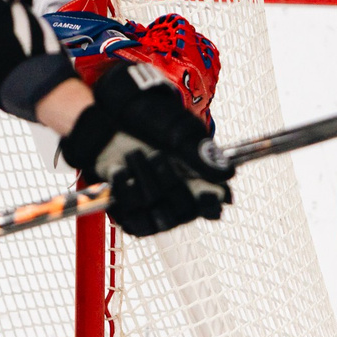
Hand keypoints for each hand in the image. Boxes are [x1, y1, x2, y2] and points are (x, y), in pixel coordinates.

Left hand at [59, 62, 231, 236]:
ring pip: (157, 219)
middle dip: (168, 183)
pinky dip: (123, 192)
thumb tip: (228, 174)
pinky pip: (130, 220)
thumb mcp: (177, 130)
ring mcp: (152, 205)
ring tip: (134, 154)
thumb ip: (200, 153)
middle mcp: (177, 197)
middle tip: (156, 155)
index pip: (212, 207)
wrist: (109, 116)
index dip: (210, 205)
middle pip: (184, 212)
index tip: (205, 194)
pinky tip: (119, 169)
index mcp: (198, 180)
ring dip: (144, 184)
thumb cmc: (150, 120)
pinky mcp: (127, 209)